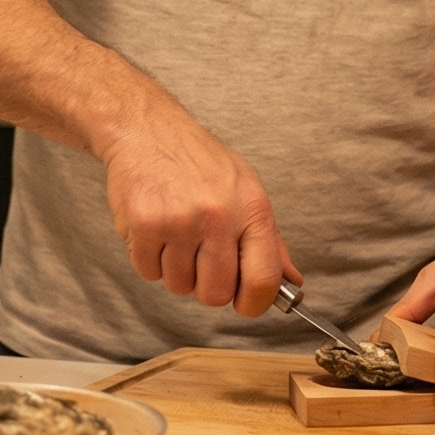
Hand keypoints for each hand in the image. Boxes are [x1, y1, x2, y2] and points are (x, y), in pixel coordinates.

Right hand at [100, 105, 293, 315]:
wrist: (149, 131)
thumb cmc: (200, 162)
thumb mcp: (247, 190)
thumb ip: (270, 241)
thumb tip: (289, 283)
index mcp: (251, 208)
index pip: (263, 279)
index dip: (254, 303)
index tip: (245, 303)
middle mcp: (218, 216)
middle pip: (217, 294)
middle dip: (208, 286)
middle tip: (202, 259)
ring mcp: (179, 222)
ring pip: (180, 286)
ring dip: (176, 270)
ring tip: (177, 236)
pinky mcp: (145, 226)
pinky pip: (149, 273)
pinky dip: (150, 260)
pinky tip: (157, 231)